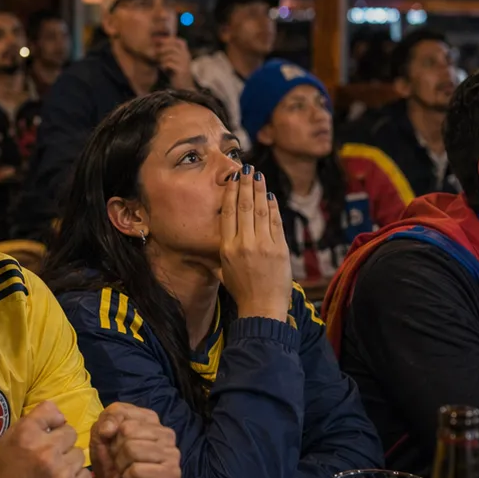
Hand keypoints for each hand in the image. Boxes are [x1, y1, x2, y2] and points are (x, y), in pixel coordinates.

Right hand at [0, 401, 91, 477]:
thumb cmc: (5, 474)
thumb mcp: (9, 440)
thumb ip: (34, 421)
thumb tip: (61, 417)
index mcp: (27, 436)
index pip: (52, 412)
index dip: (50, 423)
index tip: (45, 434)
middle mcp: (47, 452)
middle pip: (71, 433)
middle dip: (61, 443)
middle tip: (49, 456)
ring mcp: (63, 475)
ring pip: (80, 455)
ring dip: (69, 462)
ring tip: (54, 473)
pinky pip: (86, 476)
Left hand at [89, 403, 180, 477]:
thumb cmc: (113, 470)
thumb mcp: (100, 442)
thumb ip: (103, 425)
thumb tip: (110, 428)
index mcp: (150, 420)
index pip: (121, 409)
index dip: (106, 429)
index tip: (109, 444)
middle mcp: (166, 433)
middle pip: (127, 429)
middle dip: (114, 450)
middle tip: (120, 464)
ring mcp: (172, 453)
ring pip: (132, 448)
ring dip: (121, 465)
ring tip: (126, 473)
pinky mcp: (172, 474)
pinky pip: (137, 470)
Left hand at [158, 38, 194, 89]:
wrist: (184, 89)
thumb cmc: (175, 75)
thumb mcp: (172, 62)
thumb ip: (167, 54)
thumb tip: (156, 46)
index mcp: (185, 53)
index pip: (179, 41)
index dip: (168, 40)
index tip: (157, 41)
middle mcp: (186, 56)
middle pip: (173, 46)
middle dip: (162, 48)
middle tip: (155, 53)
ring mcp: (184, 63)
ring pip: (170, 55)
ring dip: (162, 58)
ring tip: (159, 63)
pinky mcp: (181, 71)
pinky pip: (169, 63)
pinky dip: (164, 65)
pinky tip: (163, 69)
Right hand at [218, 166, 294, 322]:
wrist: (262, 308)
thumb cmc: (241, 292)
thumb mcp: (222, 273)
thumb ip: (214, 259)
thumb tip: (199, 256)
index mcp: (227, 248)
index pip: (229, 213)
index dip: (231, 194)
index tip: (233, 180)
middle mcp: (243, 243)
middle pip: (244, 207)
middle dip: (245, 185)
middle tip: (246, 169)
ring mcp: (263, 245)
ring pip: (260, 210)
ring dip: (259, 190)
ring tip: (258, 175)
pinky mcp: (280, 249)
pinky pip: (276, 222)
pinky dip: (273, 207)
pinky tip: (270, 196)